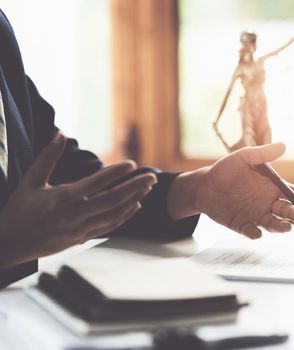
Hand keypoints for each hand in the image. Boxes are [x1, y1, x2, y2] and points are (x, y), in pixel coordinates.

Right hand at [0, 132, 156, 268]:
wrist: (10, 244)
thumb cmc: (19, 209)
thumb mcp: (30, 180)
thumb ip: (47, 157)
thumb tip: (60, 133)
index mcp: (63, 198)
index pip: (97, 183)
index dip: (117, 172)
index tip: (132, 163)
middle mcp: (75, 214)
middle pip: (113, 199)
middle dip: (135, 187)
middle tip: (152, 176)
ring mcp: (80, 229)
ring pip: (115, 214)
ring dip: (134, 200)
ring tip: (147, 188)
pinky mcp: (82, 238)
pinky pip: (109, 227)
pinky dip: (124, 216)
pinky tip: (135, 205)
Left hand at [168, 143, 293, 238]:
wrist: (204, 185)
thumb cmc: (227, 170)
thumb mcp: (244, 157)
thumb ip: (263, 153)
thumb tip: (283, 145)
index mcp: (273, 187)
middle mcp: (268, 203)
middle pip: (287, 211)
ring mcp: (256, 215)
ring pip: (273, 223)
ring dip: (280, 226)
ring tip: (286, 227)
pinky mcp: (242, 225)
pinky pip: (251, 231)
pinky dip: (254, 233)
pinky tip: (256, 232)